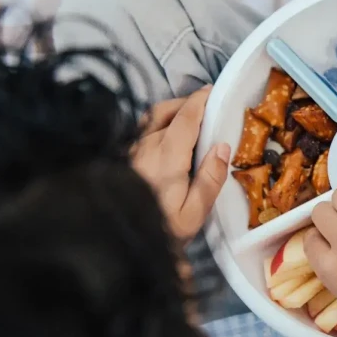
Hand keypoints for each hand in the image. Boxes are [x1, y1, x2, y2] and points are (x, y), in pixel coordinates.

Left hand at [132, 86, 230, 240]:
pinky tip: (165, 138)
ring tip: (187, 118)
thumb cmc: (159, 231)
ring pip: (149, 119)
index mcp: (167, 156)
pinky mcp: (120, 159)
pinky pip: (140, 132)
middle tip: (204, 106)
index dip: (200, 101)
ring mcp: (129, 151)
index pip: (185, 117)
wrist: (112, 244)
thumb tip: (223, 146)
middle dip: (186, 102)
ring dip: (170, 111)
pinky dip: (156, 125)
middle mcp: (145, 147)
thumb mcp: (193, 213)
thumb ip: (210, 179)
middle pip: (165, 111)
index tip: (212, 91)